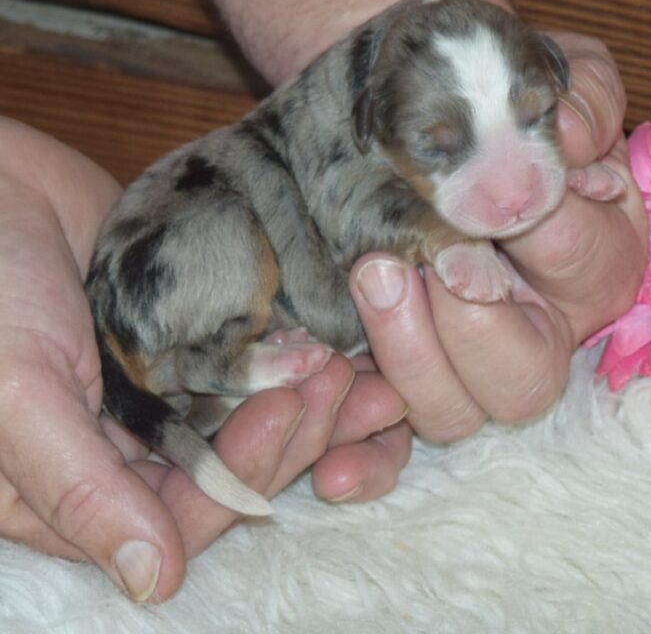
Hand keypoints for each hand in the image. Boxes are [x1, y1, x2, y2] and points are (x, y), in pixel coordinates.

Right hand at [0, 119, 409, 602]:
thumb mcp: (17, 395)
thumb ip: (81, 488)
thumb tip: (154, 582)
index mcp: (76, 483)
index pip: (179, 513)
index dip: (241, 473)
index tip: (287, 412)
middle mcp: (125, 447)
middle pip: (225, 465)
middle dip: (286, 430)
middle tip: (337, 383)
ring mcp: (159, 390)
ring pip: (243, 413)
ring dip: (299, 395)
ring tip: (349, 363)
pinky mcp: (184, 341)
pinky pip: (242, 359)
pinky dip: (282, 354)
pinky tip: (329, 337)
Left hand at [348, 34, 647, 440]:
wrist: (417, 114)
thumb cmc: (490, 92)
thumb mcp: (552, 73)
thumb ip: (581, 97)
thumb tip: (568, 138)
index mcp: (591, 258)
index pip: (585, 262)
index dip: (545, 233)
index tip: (494, 199)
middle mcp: (534, 326)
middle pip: (522, 377)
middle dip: (470, 324)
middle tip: (417, 259)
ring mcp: (461, 359)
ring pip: (452, 413)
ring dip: (408, 362)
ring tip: (369, 279)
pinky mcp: (397, 374)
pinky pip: (390, 442)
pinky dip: (363, 457)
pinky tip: (328, 463)